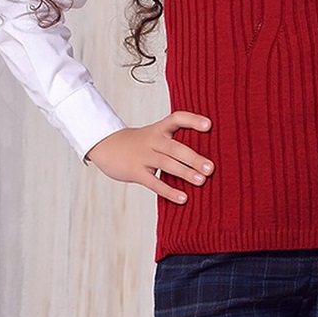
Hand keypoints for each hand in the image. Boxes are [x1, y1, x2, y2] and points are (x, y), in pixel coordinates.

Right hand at [86, 111, 212, 203]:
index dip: (193, 120)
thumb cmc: (140, 144)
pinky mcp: (135, 171)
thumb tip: (205, 160)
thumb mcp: (155, 135)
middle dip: (193, 158)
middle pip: (175, 147)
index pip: (177, 119)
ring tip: (201, 181)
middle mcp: (152, 140)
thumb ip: (175, 143)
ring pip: (166, 164)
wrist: (106, 146)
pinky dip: (169, 191)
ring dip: (184, 172)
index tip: (209, 126)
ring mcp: (143, 156)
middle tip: (211, 168)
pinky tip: (183, 198)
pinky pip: (154, 182)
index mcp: (159, 129)